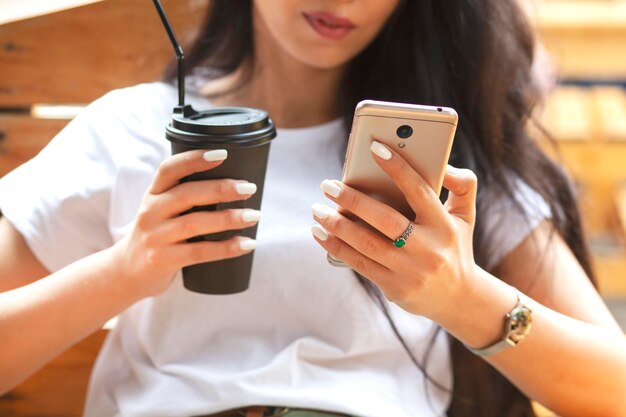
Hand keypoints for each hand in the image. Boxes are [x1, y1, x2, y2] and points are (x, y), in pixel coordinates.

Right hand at [109, 149, 259, 298]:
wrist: (126, 273)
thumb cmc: (156, 236)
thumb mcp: (160, 210)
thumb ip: (185, 197)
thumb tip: (236, 186)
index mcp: (153, 194)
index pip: (169, 169)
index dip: (194, 159)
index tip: (222, 154)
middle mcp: (150, 212)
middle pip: (187, 194)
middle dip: (221, 189)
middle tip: (249, 188)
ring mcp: (155, 237)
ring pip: (194, 223)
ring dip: (228, 218)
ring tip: (254, 216)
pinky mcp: (162, 260)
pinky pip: (198, 252)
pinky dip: (226, 248)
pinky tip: (246, 244)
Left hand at [311, 141, 479, 320]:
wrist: (458, 299)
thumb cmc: (455, 247)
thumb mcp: (466, 217)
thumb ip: (462, 185)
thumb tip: (444, 164)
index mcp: (444, 226)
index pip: (419, 191)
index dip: (398, 168)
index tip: (375, 148)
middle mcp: (428, 249)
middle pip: (386, 220)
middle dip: (353, 200)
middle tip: (328, 185)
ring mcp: (410, 270)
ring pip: (367, 244)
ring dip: (337, 225)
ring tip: (317, 209)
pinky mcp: (394, 287)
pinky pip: (360, 264)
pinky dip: (337, 247)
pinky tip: (320, 233)